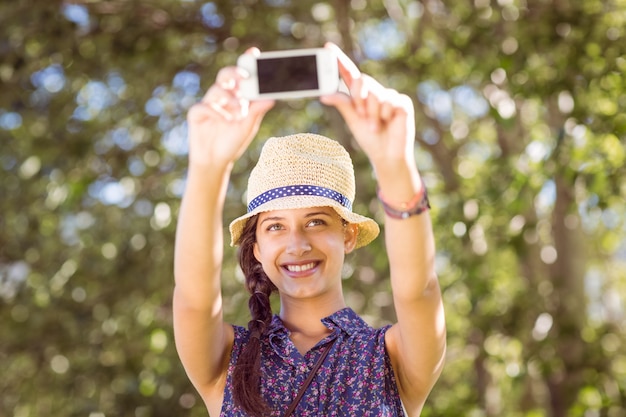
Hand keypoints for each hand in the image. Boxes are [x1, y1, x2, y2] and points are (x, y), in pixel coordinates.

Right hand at [186, 48, 274, 166]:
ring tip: (239, 111)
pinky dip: (215, 112)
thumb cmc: (232, 142)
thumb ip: (257, 111)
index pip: (241, 75)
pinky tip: (225, 120)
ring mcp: (209, 104)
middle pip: (225, 75)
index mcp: (237, 96)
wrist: (216, 162)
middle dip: (234, 72)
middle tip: (244, 76)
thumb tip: (271, 98)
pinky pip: (204, 107)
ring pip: (216, 90)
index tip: (254, 53)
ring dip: (229, 98)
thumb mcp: (248, 127)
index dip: (246, 62)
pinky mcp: (196, 114)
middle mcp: (222, 96)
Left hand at [320, 43, 415, 168]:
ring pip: (376, 93)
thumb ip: (342, 104)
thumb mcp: (352, 120)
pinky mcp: (402, 102)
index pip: (349, 73)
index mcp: (360, 95)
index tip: (328, 47)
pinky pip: (390, 100)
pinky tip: (389, 123)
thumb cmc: (369, 139)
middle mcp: (375, 92)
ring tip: (375, 126)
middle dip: (359, 98)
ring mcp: (390, 96)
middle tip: (361, 115)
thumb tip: (324, 94)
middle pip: (363, 80)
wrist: (386, 156)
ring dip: (372, 113)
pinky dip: (385, 114)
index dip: (339, 59)